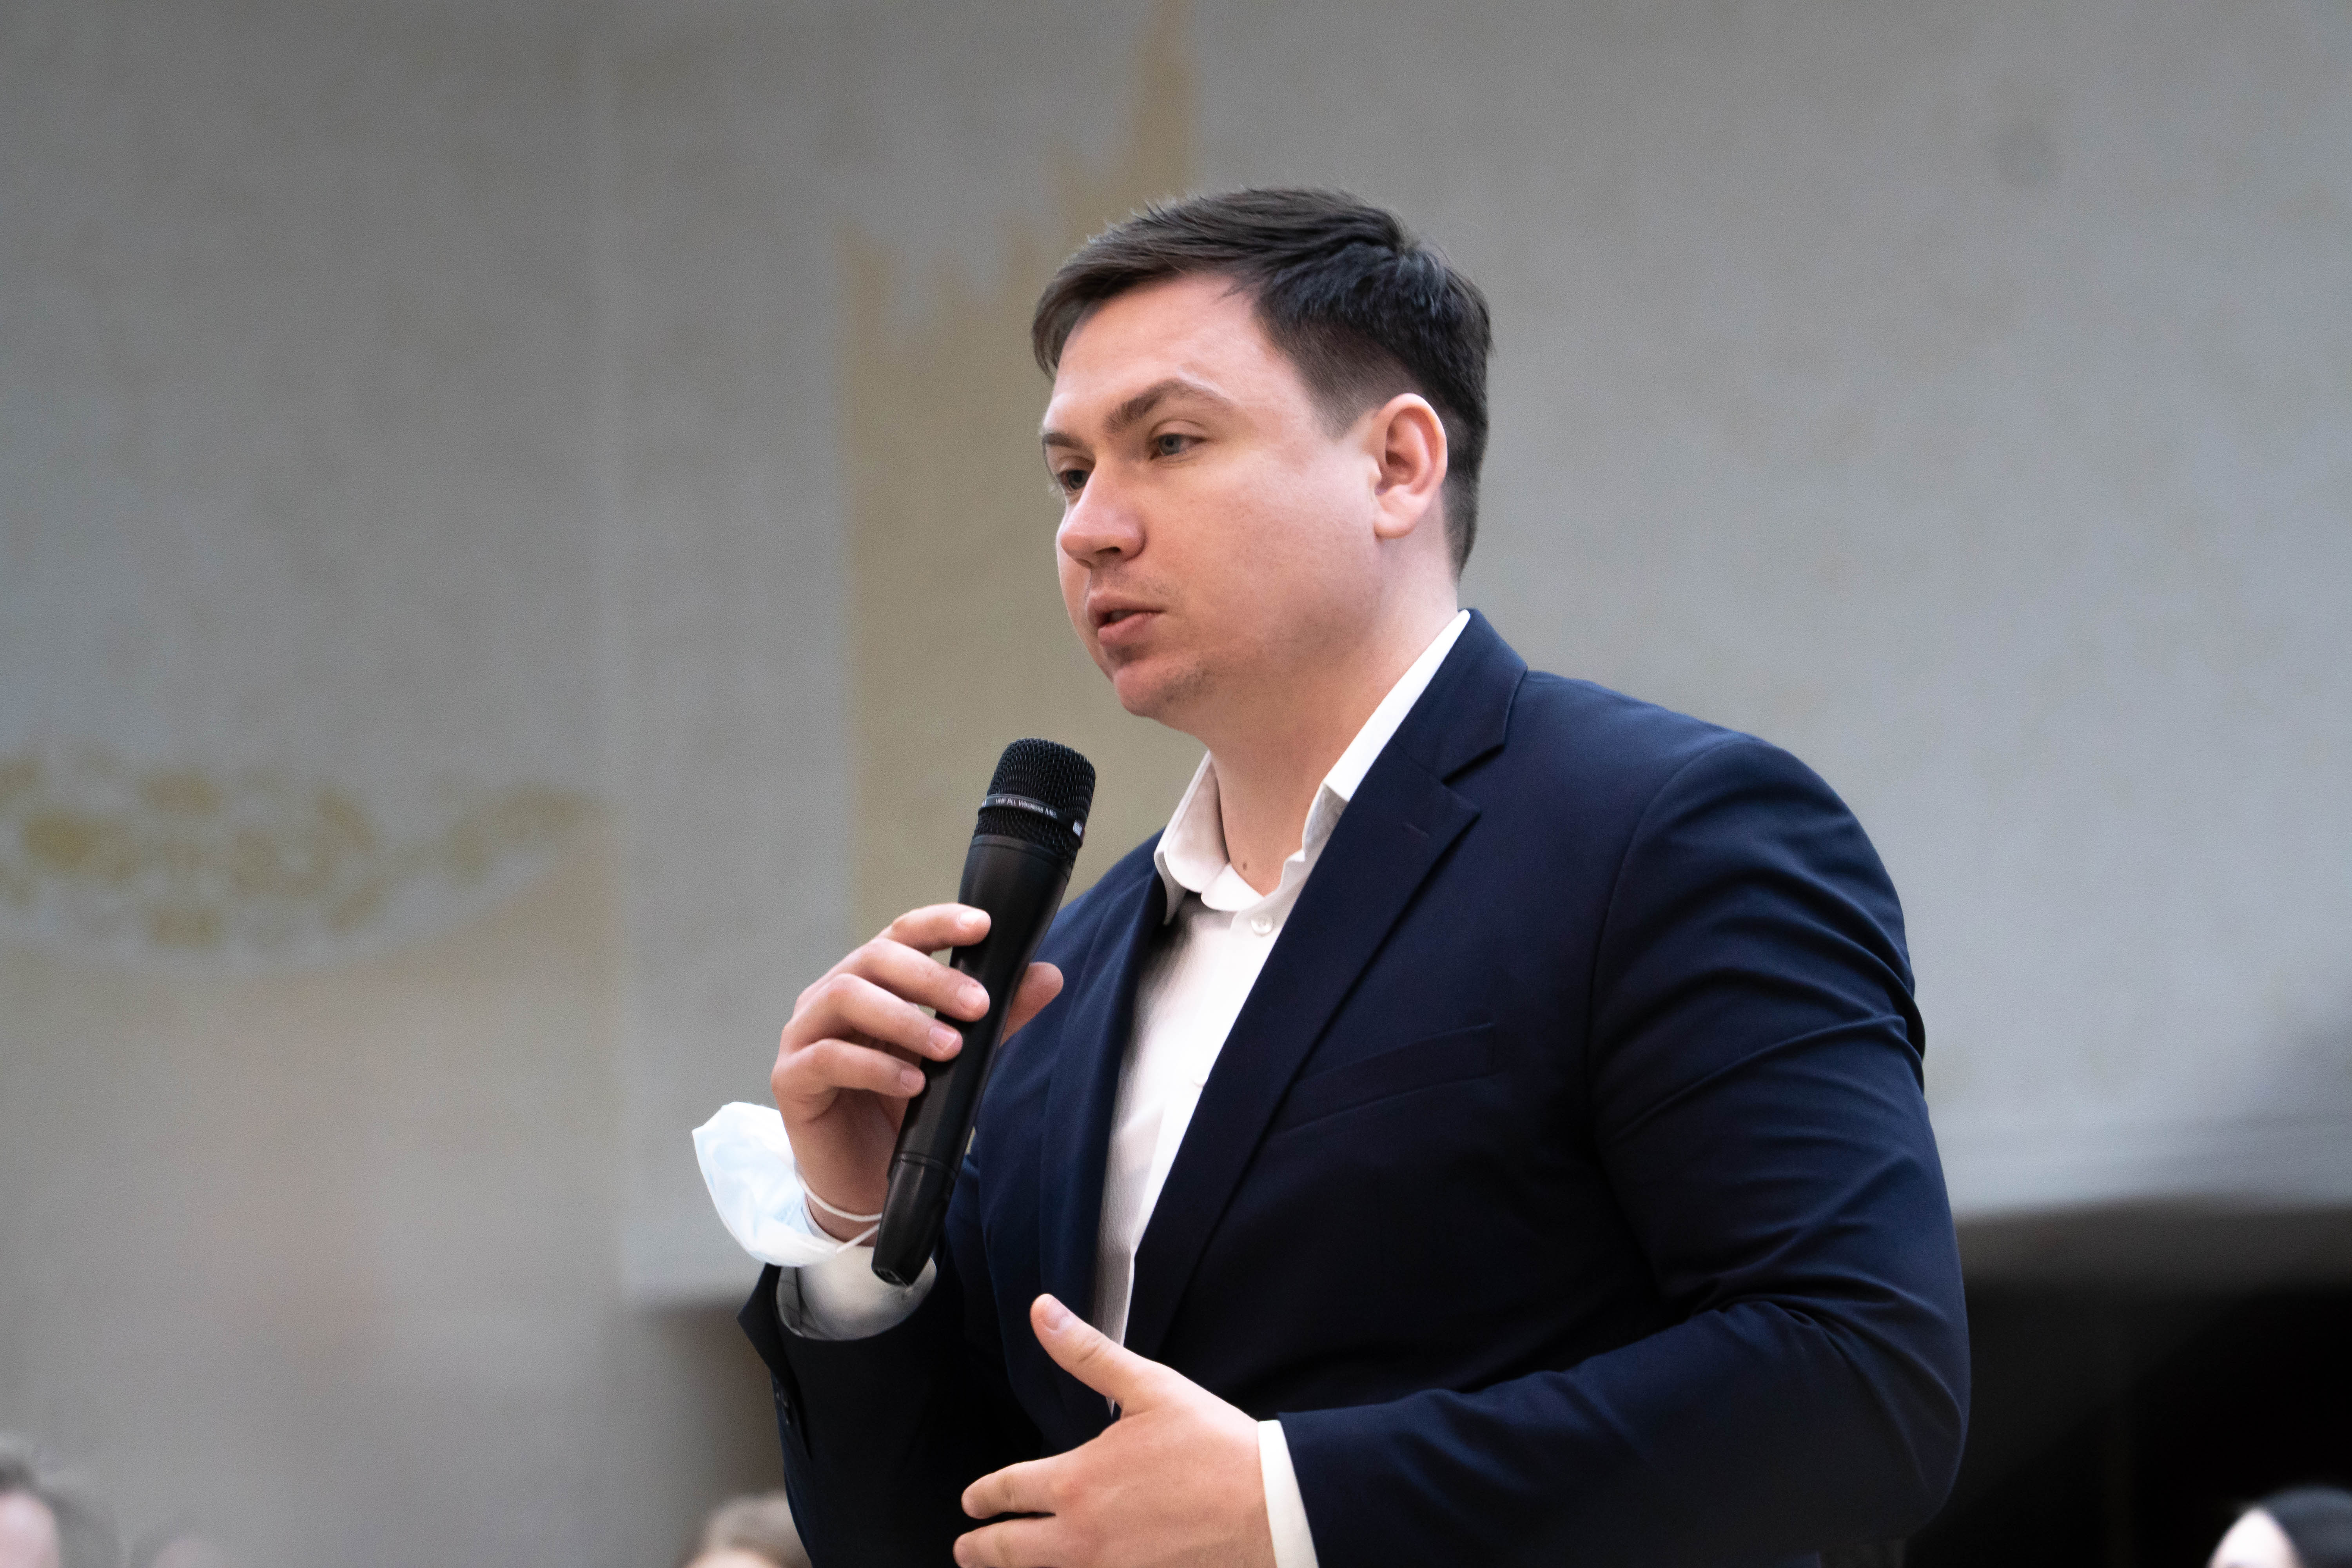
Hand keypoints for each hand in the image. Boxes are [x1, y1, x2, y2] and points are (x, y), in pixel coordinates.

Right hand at [770, 905, 1062, 1238]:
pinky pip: (828, 1059)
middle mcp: (830, 996)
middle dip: (931, 978)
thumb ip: (997, 1018)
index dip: (939, 923)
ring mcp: (804, 1034)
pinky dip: (876, 1067)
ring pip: (845, 997)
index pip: (901, 933)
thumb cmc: (904, 1107)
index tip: (983, 926)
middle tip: (978, 1005)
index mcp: (870, 980)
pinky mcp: (790, 1079)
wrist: (865, 1178)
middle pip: (874, 958)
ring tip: (950, 1047)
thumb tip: (1048, 976)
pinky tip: (913, 1085)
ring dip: (904, 1018)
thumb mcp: (958, 1057)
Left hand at [955, 1295, 1273, 1567]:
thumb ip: (1087, 1354)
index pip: (1008, 1490)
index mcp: (1078, 1482)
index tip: (971, 1501)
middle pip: (1010, 1551)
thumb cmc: (1215, 1448)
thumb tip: (1041, 1312)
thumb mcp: (1149, 1388)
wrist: (1270, 1510)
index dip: (983, 1495)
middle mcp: (1081, 1537)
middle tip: (968, 1549)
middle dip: (982, 1549)